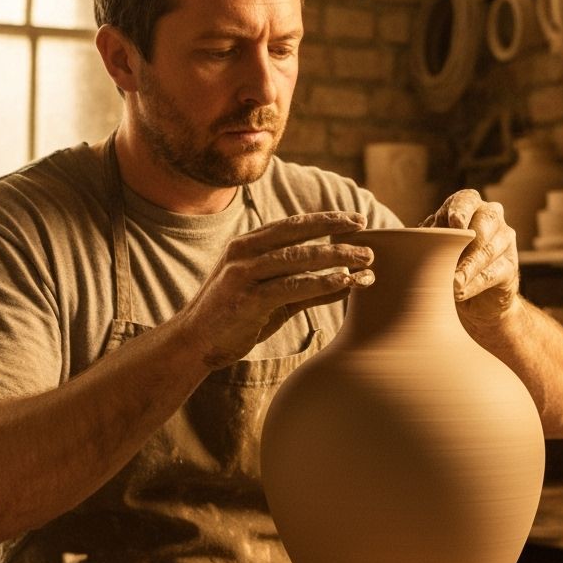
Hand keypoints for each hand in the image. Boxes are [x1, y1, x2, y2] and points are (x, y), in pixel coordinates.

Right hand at [180, 211, 374, 367]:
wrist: (194, 344)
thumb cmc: (235, 319)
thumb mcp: (271, 298)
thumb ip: (303, 288)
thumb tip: (345, 282)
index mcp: (247, 245)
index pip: (292, 225)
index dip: (326, 219)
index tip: (356, 220)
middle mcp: (243, 253)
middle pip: (297, 234)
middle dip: (336, 231)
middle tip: (367, 233)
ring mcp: (243, 275)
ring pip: (298, 258)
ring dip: (336, 257)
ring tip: (365, 260)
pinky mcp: (247, 300)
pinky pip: (291, 287)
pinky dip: (321, 283)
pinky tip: (344, 282)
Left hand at [421, 189, 519, 326]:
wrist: (473, 298)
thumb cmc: (446, 263)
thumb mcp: (432, 248)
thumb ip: (425, 240)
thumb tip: (404, 241)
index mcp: (469, 206)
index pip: (466, 199)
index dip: (461, 209)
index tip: (454, 223)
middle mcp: (490, 218)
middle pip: (486, 221)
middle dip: (469, 240)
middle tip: (452, 254)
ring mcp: (504, 240)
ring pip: (489, 250)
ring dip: (469, 267)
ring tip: (453, 284)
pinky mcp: (510, 266)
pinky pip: (494, 272)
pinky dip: (475, 284)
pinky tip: (460, 292)